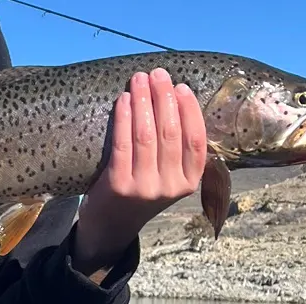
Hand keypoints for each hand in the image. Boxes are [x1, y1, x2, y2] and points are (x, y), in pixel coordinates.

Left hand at [73, 69, 206, 280]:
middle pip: (171, 131)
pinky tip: (124, 100)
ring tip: (139, 80)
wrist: (110, 228)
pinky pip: (124, 143)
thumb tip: (174, 97)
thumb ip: (175, 151)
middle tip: (157, 74)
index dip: (189, 110)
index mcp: (188, 182)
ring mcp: (144, 188)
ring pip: (147, 134)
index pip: (195, 140)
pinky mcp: (119, 186)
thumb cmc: (140, 192)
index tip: (181, 86)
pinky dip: (124, 117)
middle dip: (164, 96)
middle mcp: (169, 187)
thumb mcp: (167, 177)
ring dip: (143, 100)